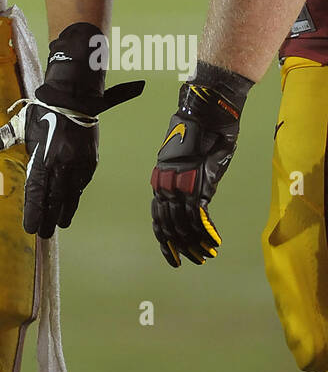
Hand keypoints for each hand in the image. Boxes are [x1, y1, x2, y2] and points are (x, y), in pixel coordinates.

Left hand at [0, 22, 143, 237]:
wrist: (73, 98)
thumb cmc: (42, 112)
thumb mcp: (19, 125)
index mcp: (42, 158)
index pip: (36, 193)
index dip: (34, 212)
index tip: (30, 229)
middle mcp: (61, 166)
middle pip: (54, 200)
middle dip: (49, 219)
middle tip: (45, 234)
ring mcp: (78, 166)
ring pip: (70, 196)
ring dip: (64, 212)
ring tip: (59, 224)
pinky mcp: (90, 163)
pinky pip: (81, 186)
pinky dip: (75, 197)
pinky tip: (71, 205)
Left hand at [150, 64, 251, 267]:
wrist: (207, 110)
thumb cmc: (202, 130)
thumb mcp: (192, 159)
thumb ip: (190, 179)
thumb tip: (193, 197)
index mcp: (161, 177)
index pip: (157, 215)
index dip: (164, 238)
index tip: (172, 255)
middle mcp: (166, 182)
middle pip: (167, 224)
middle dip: (179, 246)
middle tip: (192, 261)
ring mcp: (181, 183)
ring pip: (182, 224)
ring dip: (195, 244)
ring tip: (204, 256)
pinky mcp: (198, 182)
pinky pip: (199, 216)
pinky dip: (206, 232)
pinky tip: (214, 243)